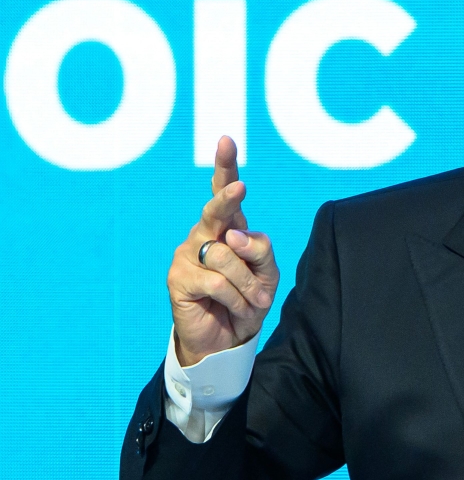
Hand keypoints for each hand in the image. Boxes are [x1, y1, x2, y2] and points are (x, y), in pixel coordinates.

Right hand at [167, 136, 279, 365]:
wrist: (229, 339)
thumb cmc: (249, 300)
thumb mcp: (268, 274)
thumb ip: (260, 250)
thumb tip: (234, 235)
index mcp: (229, 227)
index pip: (225, 191)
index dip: (225, 166)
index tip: (226, 140)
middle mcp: (205, 234)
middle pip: (216, 210)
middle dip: (228, 198)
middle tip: (241, 188)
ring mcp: (188, 254)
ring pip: (226, 255)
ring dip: (248, 283)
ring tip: (252, 301)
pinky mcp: (178, 279)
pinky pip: (218, 281)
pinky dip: (236, 297)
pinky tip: (236, 308)